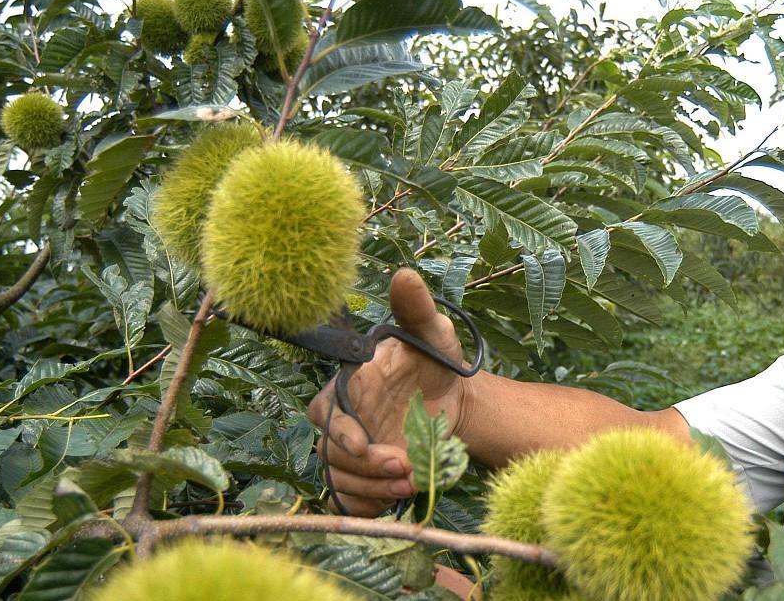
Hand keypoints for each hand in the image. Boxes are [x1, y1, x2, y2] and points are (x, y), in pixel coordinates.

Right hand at [308, 268, 467, 515]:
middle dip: (364, 468)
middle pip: (331, 454)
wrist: (457, 402)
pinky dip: (364, 508)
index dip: (342, 432)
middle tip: (404, 469)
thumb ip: (415, 309)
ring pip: (341, 480)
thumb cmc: (437, 363)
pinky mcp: (364, 477)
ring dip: (371, 489)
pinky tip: (392, 503)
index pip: (326, 413)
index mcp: (348, 387)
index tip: (369, 445)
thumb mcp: (433, 333)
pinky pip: (347, 501)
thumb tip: (405, 274)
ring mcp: (352, 452)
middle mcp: (343, 422)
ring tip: (410, 485)